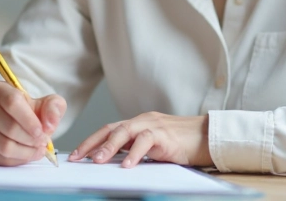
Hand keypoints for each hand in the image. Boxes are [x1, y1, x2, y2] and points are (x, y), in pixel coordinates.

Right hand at [0, 81, 65, 165]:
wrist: (5, 120)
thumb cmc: (24, 110)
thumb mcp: (43, 103)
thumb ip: (53, 108)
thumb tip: (50, 123)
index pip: (13, 103)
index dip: (30, 121)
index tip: (42, 132)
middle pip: (9, 128)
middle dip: (31, 140)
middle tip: (42, 143)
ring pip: (4, 146)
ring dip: (25, 152)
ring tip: (36, 150)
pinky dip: (16, 160)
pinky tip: (24, 155)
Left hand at [68, 112, 211, 167]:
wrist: (209, 136)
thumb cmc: (184, 144)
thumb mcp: (155, 148)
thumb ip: (137, 151)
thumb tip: (116, 164)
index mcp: (139, 124)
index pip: (109, 129)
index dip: (91, 141)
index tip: (76, 154)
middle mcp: (143, 121)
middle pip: (111, 128)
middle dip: (92, 142)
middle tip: (77, 157)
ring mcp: (154, 125)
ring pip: (125, 131)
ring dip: (109, 146)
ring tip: (97, 161)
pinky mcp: (166, 135)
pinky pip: (146, 141)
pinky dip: (134, 153)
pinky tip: (127, 165)